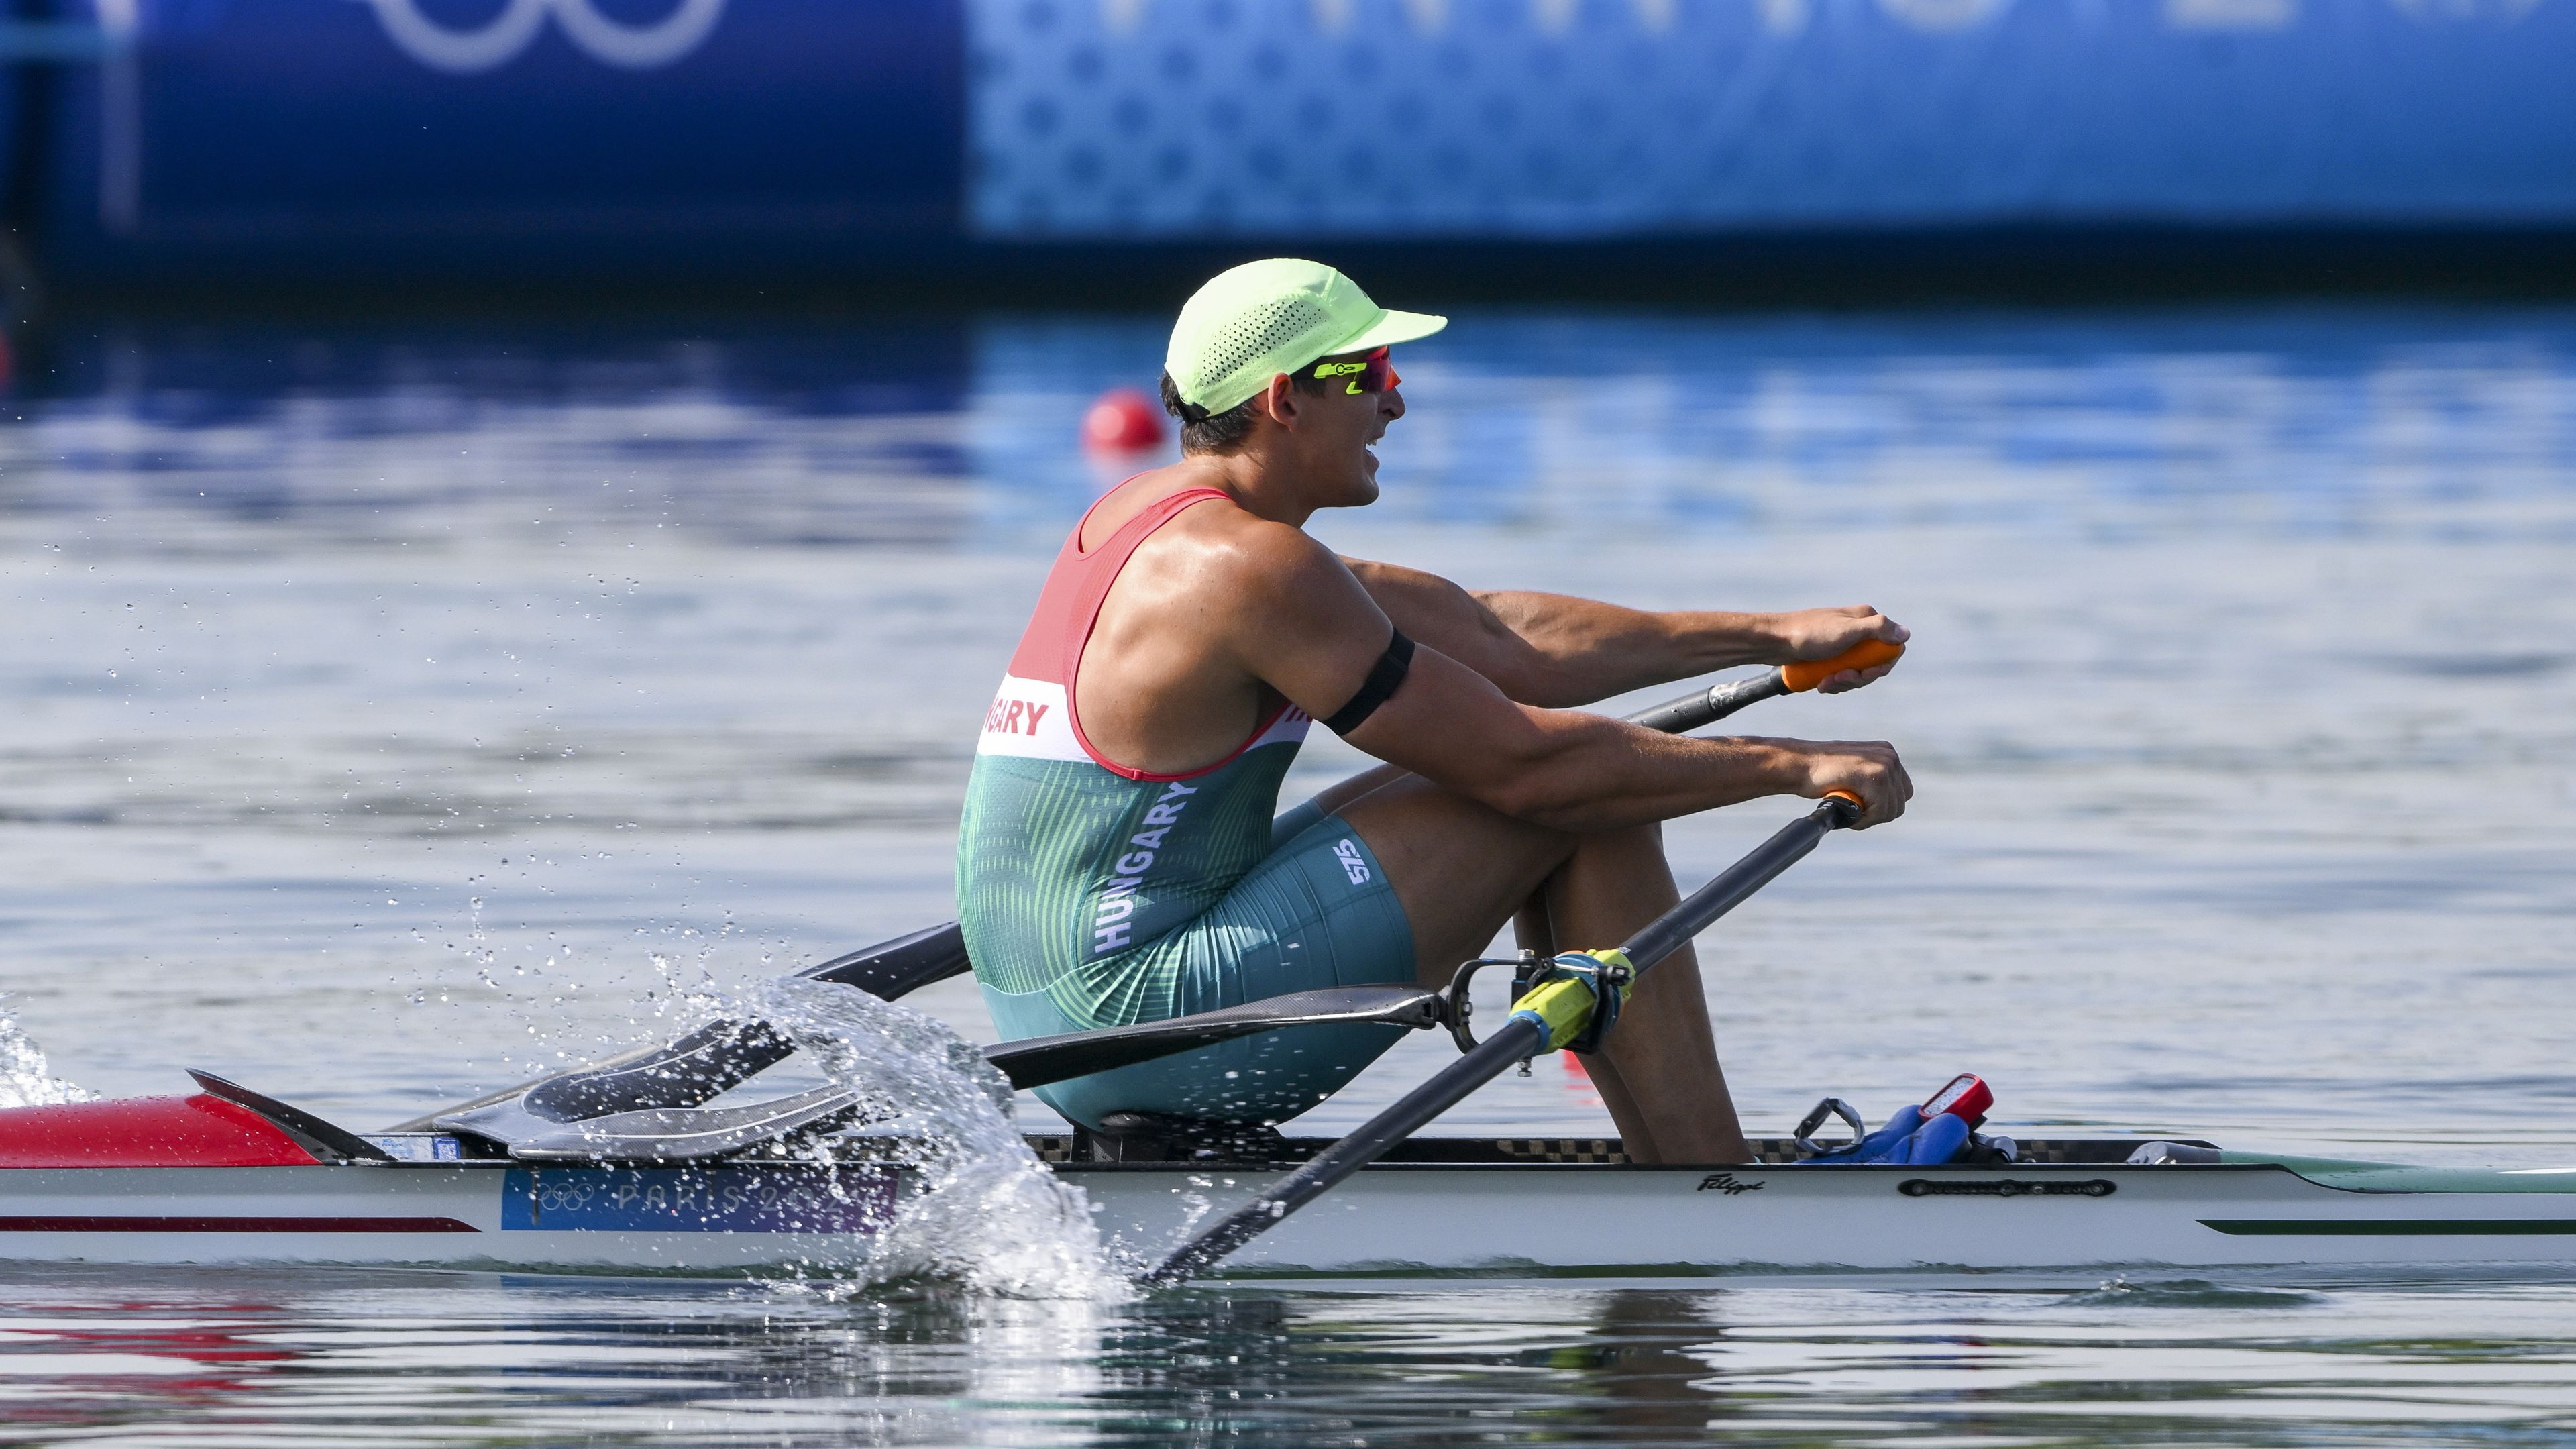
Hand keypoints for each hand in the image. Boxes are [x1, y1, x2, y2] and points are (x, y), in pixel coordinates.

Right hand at [1769, 737, 1910, 827]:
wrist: (1798, 765)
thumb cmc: (1819, 772)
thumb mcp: (1853, 769)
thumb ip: (1871, 779)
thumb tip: (1886, 800)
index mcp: (1886, 752)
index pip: (1903, 791)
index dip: (1883, 805)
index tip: (1863, 807)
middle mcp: (1890, 755)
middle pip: (1900, 803)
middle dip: (1877, 814)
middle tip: (1853, 810)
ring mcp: (1884, 765)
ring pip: (1891, 810)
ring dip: (1869, 818)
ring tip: (1847, 808)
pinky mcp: (1875, 777)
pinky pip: (1879, 812)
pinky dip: (1863, 820)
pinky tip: (1846, 810)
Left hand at [1771, 607, 1907, 693]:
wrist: (1774, 641)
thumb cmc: (1808, 635)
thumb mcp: (1846, 632)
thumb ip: (1877, 629)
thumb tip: (1906, 634)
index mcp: (1866, 619)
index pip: (1891, 648)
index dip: (1881, 666)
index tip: (1864, 674)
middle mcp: (1858, 630)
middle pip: (1874, 663)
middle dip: (1857, 677)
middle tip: (1837, 679)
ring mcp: (1843, 644)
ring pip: (1857, 672)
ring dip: (1843, 683)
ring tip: (1824, 682)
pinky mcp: (1830, 655)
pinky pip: (1841, 675)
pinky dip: (1834, 683)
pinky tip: (1820, 684)